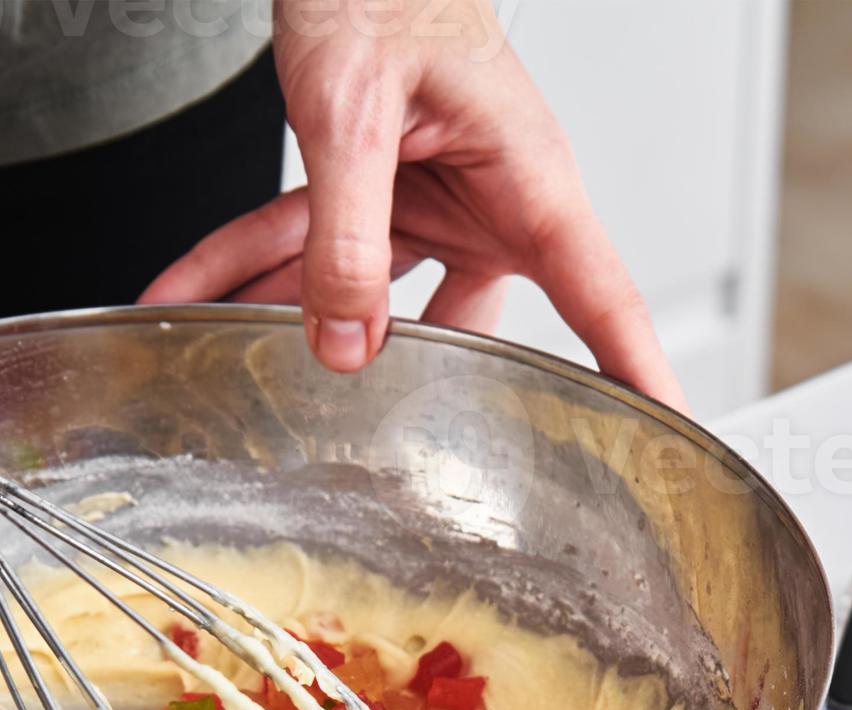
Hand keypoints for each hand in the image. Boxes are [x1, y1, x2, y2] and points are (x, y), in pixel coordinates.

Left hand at [142, 0, 682, 409]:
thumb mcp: (355, 114)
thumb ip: (347, 234)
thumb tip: (346, 343)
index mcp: (527, 181)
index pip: (600, 302)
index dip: (637, 376)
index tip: (662, 437)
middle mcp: (492, 202)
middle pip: (473, 330)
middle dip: (417, 389)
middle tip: (381, 451)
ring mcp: (434, 203)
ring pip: (366, 295)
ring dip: (289, 320)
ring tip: (232, 364)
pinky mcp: (376, 193)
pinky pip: (305, 242)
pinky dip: (242, 265)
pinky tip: (189, 293)